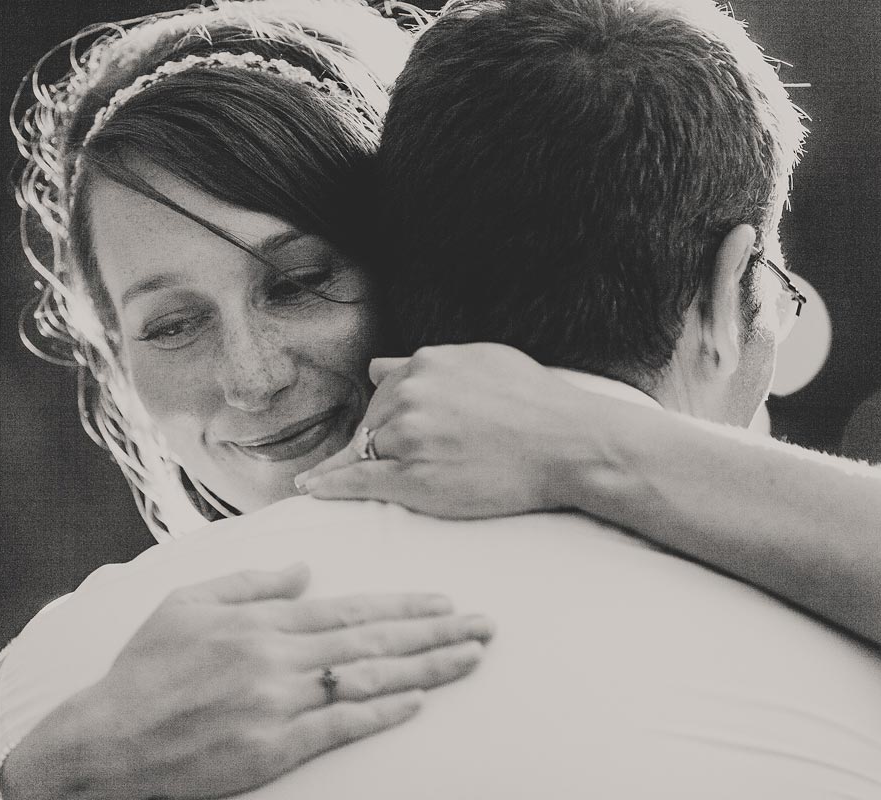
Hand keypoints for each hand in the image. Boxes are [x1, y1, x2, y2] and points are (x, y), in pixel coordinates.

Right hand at [3, 564, 492, 799]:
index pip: (350, 609)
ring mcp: (276, 705)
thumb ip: (251, 583)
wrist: (103, 743)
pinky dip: (379, 713)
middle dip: (435, 633)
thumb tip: (305, 570)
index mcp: (260, 622)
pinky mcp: (270, 750)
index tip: (446, 601)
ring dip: (425, 669)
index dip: (403, 605)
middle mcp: (276, 658)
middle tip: (485, 627)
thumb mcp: (186, 604)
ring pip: (366, 680)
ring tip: (469, 660)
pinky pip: (337, 727)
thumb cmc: (144, 670)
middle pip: (372, 641)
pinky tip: (415, 702)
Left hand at [296, 343, 611, 517]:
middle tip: (419, 460)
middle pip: (374, 421)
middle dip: (385, 440)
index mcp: (427, 363)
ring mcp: (410, 436)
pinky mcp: (413, 477)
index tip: (393, 433)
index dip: (393, 416)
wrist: (569, 443)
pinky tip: (311, 489)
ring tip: (380, 477)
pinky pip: (358, 480)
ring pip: (368, 450)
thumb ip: (431, 363)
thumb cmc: (536, 403)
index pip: (387, 390)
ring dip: (370, 463)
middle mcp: (411, 394)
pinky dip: (331, 485)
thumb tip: (379, 366)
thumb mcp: (483, 361)